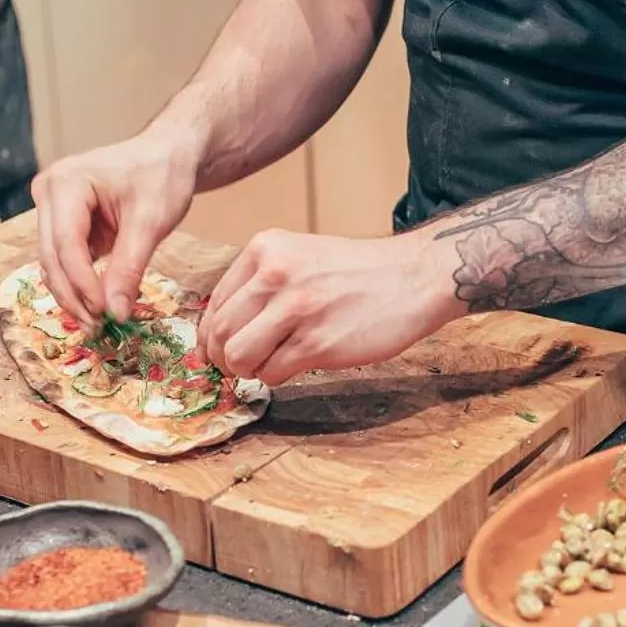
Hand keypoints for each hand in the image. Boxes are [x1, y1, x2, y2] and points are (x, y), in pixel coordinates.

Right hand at [32, 127, 202, 327]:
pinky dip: (78, 284)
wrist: (167, 155)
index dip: (83, 283)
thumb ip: (129, 267)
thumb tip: (116, 312)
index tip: (105, 313)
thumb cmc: (161, 176)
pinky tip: (96, 306)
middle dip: (74, 296)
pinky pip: (64, 260)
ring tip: (97, 324)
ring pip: (53, 263)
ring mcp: (51, 208)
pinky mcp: (61, 223)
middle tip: (98, 329)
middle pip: (53, 257)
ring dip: (73, 296)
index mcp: (66, 182)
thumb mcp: (150, 222)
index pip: (66, 244)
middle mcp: (48, 192)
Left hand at [199, 229, 464, 385]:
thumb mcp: (300, 258)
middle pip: (221, 333)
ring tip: (272, 363)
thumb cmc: (357, 273)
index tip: (222, 350)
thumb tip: (221, 330)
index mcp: (265, 249)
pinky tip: (299, 363)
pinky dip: (278, 377)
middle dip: (225, 359)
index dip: (213, 336)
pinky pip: (271, 373)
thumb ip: (261, 284)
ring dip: (250, 370)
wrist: (413, 277)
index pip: (215, 303)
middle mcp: (275, 274)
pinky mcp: (317, 342)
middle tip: (242, 366)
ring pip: (239, 357)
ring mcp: (296, 309)